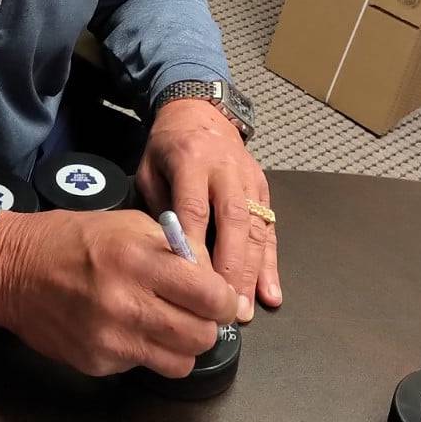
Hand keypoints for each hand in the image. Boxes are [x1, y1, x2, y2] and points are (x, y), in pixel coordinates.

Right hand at [0, 208, 237, 377]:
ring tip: (166, 322)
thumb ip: (173, 247)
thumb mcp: (126, 223)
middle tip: (195, 310)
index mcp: (136, 257)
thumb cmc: (70, 240)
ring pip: (180, 362)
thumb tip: (210, 274)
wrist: (13, 269)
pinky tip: (129, 327)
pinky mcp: (97, 363)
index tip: (220, 296)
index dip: (223, 298)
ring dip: (182, 344)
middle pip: (201, 335)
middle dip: (206, 323)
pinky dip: (146, 351)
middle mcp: (125, 301)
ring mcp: (110, 338)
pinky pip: (144, 367)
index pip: (209, 294)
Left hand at [134, 97, 279, 323]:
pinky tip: (270, 293)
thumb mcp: (149, 167)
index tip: (192, 283)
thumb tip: (169, 255)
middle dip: (230, 267)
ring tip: (245, 309)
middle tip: (224, 307)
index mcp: (191, 159)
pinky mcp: (264, 188)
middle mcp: (225, 169)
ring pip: (256, 228)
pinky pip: (269, 229)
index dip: (196, 246)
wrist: (200, 112)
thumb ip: (159, 206)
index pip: (195, 207)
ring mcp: (249, 179)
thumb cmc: (168, 146)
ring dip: (252, 272)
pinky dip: (270, 263)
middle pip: (233, 221)